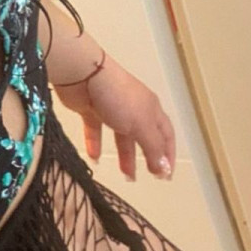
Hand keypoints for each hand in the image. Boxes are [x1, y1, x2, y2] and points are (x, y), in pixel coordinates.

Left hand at [51, 55, 175, 180]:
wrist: (83, 75)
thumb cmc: (117, 95)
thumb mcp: (142, 125)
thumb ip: (153, 147)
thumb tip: (163, 167)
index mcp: (151, 109)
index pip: (166, 135)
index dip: (168, 155)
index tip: (166, 175)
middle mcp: (133, 108)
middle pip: (143, 136)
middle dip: (147, 157)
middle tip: (148, 175)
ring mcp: (112, 108)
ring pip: (121, 136)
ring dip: (124, 155)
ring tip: (125, 175)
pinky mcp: (91, 108)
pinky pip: (95, 130)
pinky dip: (95, 144)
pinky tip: (94, 158)